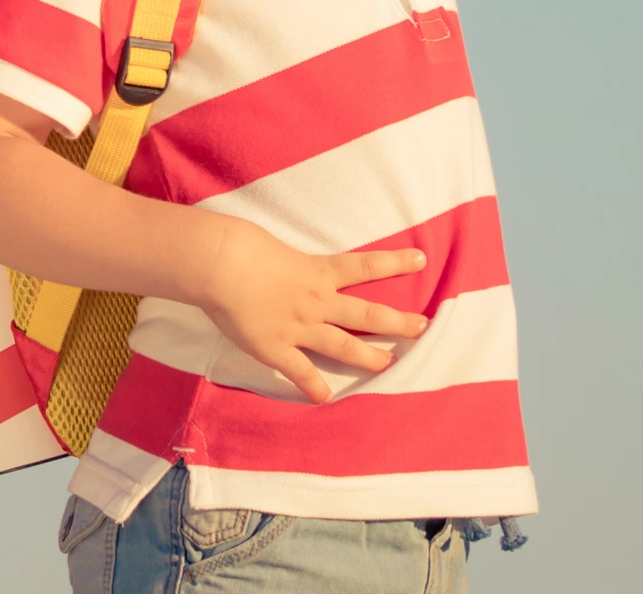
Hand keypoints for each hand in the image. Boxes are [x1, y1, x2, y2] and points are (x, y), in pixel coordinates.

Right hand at [195, 222, 430, 404]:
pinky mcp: (277, 348)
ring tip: (389, 364)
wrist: (220, 264)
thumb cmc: (242, 244)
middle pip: (366, 314)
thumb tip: (289, 265)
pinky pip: (301, 372)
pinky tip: (325, 398)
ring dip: (369, 357)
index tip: (420, 259)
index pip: (365, 266)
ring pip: (344, 345)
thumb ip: (291, 261)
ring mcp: (299, 327)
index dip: (394, 262)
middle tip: (422, 327)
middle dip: (397, 322)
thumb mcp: (275, 244)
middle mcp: (317, 301)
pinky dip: (313, 387)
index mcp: (318, 271)